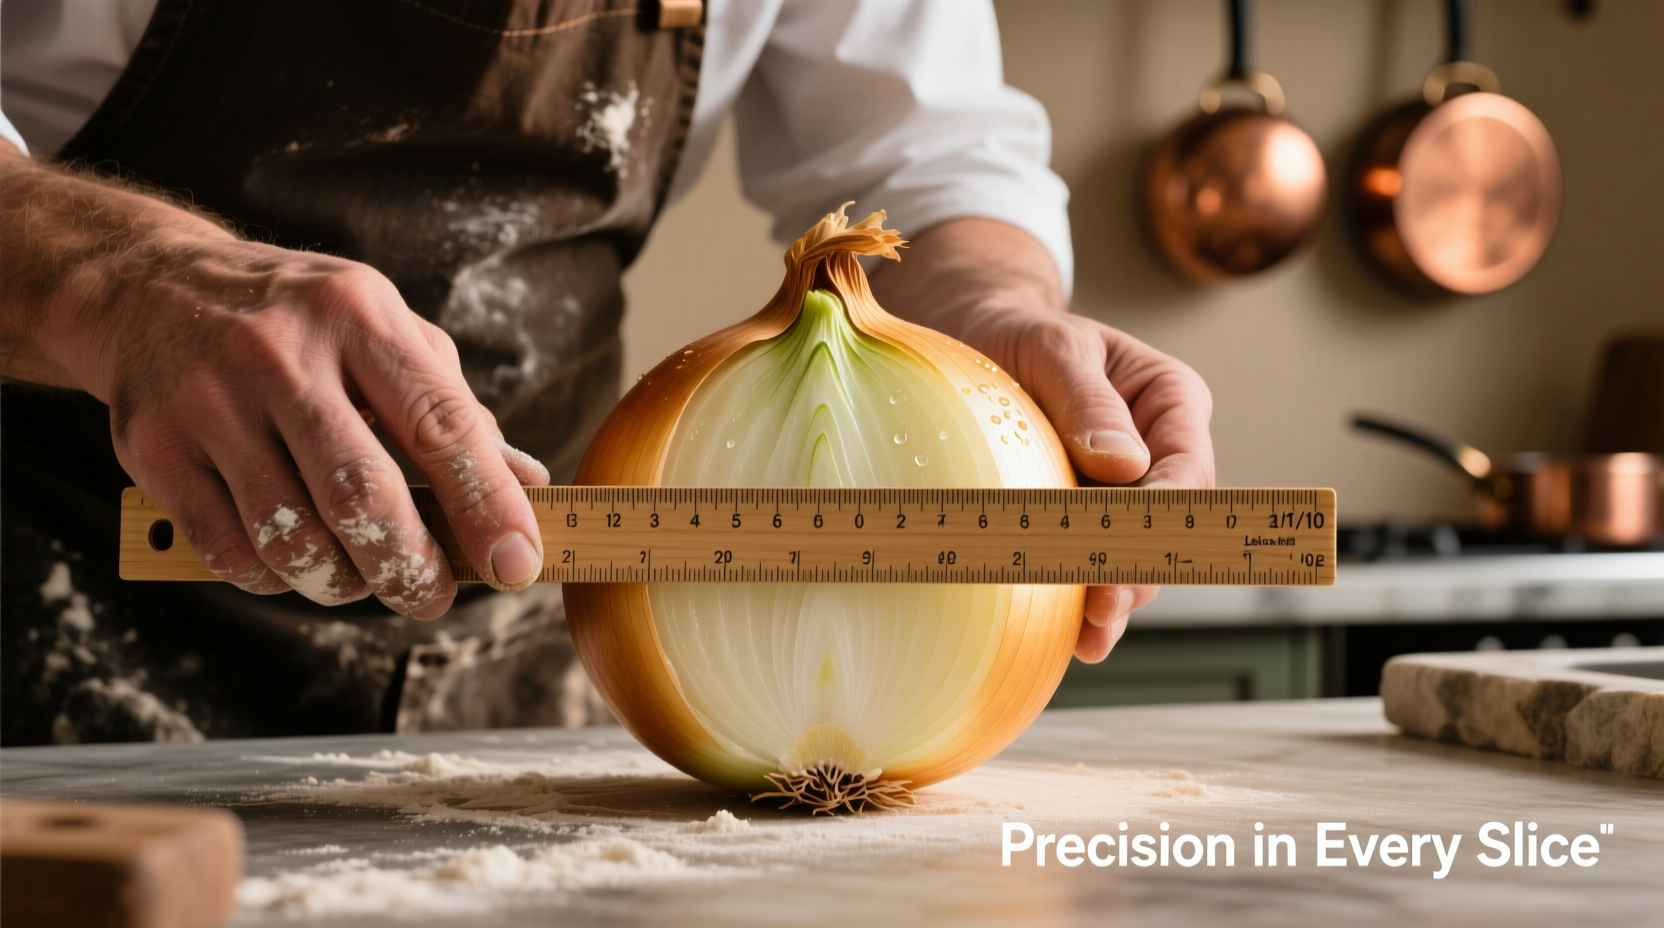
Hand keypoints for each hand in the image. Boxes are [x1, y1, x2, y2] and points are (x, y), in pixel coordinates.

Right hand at [1, 148, 548, 617]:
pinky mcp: (155, 448)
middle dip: (410, 567)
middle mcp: (281, 353)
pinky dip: (276, 579)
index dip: (487, 504)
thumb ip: (452, 408)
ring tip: (361, 577)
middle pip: (362, 496)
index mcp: (359, 316)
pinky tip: (294, 562)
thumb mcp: (384, 331)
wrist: (148, 288)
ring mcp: (210, 401)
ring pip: (292, 537)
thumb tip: (529, 485)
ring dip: (342, 583)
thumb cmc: (298, 322)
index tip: (516, 562)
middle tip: (432, 596)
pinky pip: (229, 552)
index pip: (441, 425)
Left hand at [961, 307, 1214, 661]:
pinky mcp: (1080, 519)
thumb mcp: (1053, 346)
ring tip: (1092, 635)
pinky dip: (1081, 597)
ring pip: (1130, 554)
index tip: (1130, 549)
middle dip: (1138, 569)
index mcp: (1169, 402)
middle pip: (1165, 525)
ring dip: (1114, 596)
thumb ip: (1087, 398)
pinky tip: (1073, 637)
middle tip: (1105, 608)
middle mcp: (1156, 454)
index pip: (1185, 470)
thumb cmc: (1020, 334)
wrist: (975, 341)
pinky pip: (1090, 562)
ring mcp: (1120, 494)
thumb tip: (1124, 464)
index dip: (1163, 517)